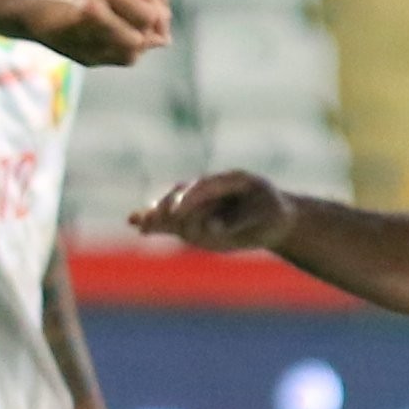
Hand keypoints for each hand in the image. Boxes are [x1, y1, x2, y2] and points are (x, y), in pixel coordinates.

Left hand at [15, 0, 172, 67]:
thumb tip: (160, 42)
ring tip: (160, 24)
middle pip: (149, 13)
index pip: (135, 38)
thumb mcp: (84, 54)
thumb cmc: (55, 33)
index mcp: (90, 15)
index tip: (140, 48)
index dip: (141, 47)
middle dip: (156, 30)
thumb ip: (122, 52)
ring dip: (160, 11)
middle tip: (158, 38)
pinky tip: (157, 3)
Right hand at [131, 170, 293, 252]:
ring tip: (139, 222)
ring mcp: (199, 206)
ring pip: (173, 208)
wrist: (273, 218)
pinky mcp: (192, 222)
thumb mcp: (269, 216)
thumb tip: (212, 228)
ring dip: (157, 216)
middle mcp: (210, 191)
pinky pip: (171, 222)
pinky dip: (154, 223)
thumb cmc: (273, 213)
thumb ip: (240, 221)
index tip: (178, 209)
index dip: (190, 197)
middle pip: (182, 194)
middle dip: (168, 206)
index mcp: (231, 180)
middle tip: (157, 216)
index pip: (204, 186)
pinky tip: (135, 223)